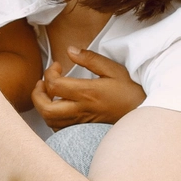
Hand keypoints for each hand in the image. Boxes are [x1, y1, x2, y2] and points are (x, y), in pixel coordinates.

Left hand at [31, 48, 145, 127]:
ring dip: (43, 106)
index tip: (58, 66)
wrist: (143, 115)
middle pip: (46, 109)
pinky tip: (58, 107)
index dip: (49, 73)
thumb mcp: (114, 69)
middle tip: (42, 82)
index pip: (54, 85)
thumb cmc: (130, 91)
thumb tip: (70, 51)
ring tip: (47, 93)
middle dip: (37, 94)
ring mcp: (81, 122)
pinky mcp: (83, 129)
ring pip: (50, 121)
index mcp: (88, 93)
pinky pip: (59, 128)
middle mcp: (81, 109)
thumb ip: (90, 59)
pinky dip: (52, 118)